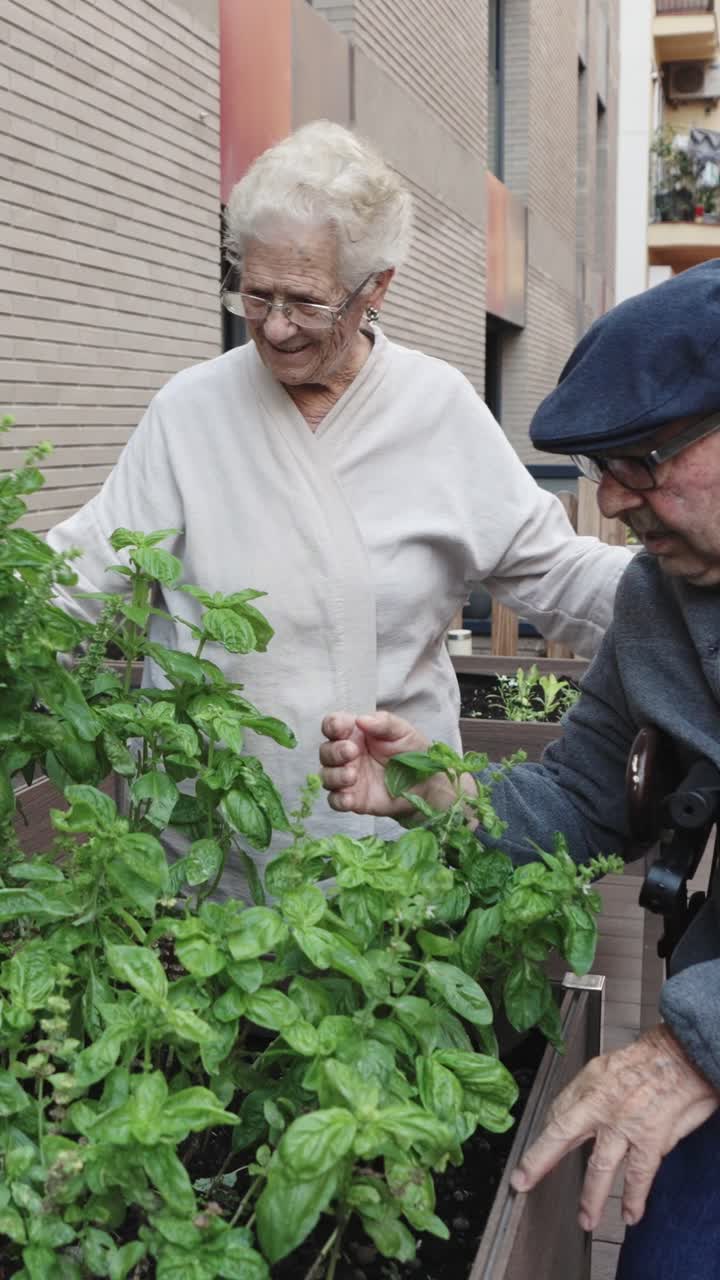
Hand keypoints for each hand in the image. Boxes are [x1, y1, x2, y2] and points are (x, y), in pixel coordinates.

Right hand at [319, 711, 431, 816]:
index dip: (332, 726)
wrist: (424, 783)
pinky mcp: (353, 799)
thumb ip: (383, 723)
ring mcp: (348, 777)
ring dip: (335, 775)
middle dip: (334, 751)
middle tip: (352, 752)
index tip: (341, 729)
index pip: (332, 725)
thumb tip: (360, 719)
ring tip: (353, 775)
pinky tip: (350, 799)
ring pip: (326, 776)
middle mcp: (346, 754)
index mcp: (354, 733)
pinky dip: (338, 800)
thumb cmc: (411, 751)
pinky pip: (335, 800)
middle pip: (325, 751)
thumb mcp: (401, 731)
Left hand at [510, 1023, 718, 1229]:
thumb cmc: (647, 1058)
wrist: (680, 1054)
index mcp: (588, 1085)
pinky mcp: (649, 1138)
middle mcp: (600, 1104)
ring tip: (586, 1219)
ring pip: (599, 1167)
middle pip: (561, 1135)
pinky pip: (638, 1175)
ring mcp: (623, 1124)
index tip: (532, 1155)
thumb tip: (570, 1113)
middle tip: (522, 1181)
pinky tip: (630, 1214)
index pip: (557, 1113)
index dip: (543, 1137)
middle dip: (538, 1160)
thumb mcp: (605, 1065)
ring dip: (591, 1197)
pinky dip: (634, 1198)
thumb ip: (587, 1091)